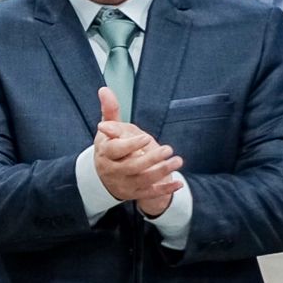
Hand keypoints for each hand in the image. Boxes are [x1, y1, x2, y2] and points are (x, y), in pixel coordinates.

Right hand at [93, 87, 182, 213]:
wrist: (106, 176)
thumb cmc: (112, 147)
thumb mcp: (109, 130)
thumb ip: (110, 111)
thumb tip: (104, 89)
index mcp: (105, 153)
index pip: (116, 150)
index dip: (130, 145)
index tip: (145, 138)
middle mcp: (112, 170)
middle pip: (132, 166)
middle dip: (151, 158)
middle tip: (168, 149)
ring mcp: (124, 183)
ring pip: (143, 179)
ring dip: (161, 171)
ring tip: (178, 161)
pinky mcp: (134, 193)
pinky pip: (150, 193)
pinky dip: (165, 190)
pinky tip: (179, 183)